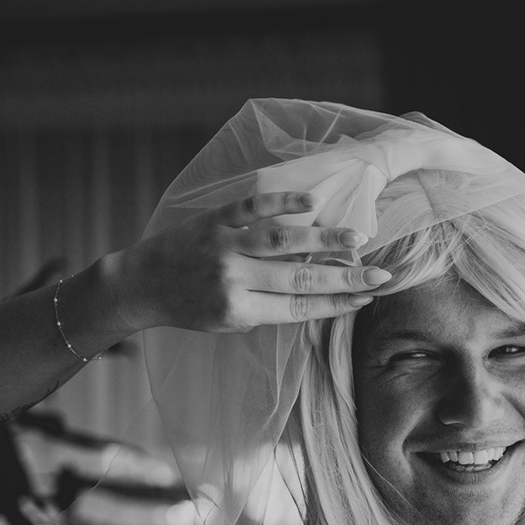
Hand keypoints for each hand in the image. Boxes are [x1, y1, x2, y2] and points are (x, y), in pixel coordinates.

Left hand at [101, 191, 390, 333]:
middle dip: (346, 278)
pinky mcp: (213, 219)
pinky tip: (311, 202)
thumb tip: (318, 292)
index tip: (368, 297)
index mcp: (240, 311)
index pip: (300, 307)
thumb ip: (268, 307)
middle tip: (382, 275)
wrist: (142, 284)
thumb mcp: (229, 322)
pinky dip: (282, 202)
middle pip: (300, 277)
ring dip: (324, 239)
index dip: (338, 302)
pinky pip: (251, 207)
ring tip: (358, 238)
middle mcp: (234, 279)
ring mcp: (224, 246)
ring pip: (282, 241)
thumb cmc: (190, 307)